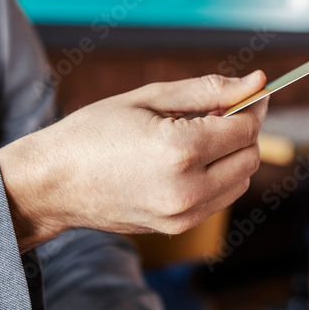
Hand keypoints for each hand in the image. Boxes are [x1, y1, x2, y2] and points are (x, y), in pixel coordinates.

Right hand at [0, 72, 267, 251]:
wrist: (52, 183)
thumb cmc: (93, 132)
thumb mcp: (149, 97)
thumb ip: (207, 90)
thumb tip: (256, 82)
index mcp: (179, 149)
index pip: (245, 128)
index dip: (251, 106)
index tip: (246, 93)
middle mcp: (187, 188)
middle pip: (250, 156)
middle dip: (244, 131)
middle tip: (218, 112)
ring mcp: (183, 214)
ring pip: (241, 180)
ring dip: (233, 156)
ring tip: (198, 136)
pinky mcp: (177, 228)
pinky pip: (220, 199)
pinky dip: (218, 177)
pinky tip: (189, 160)